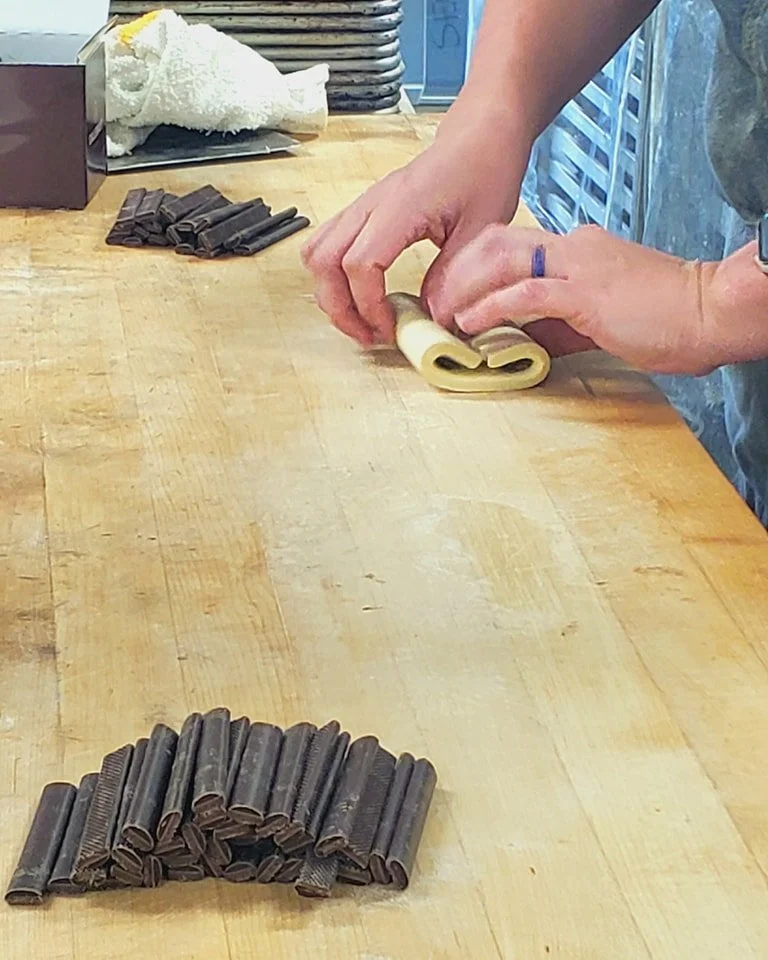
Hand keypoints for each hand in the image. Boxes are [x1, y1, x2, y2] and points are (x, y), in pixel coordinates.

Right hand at [301, 106, 531, 347]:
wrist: (479, 137)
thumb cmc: (484, 172)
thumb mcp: (482, 230)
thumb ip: (453, 276)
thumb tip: (431, 318)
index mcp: (399, 207)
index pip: (359, 265)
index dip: (368, 306)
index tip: (390, 329)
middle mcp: (371, 205)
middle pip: (324, 263)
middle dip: (340, 308)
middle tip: (370, 335)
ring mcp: (362, 206)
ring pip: (317, 254)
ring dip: (331, 293)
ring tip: (362, 319)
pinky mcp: (364, 212)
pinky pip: (329, 245)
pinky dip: (335, 276)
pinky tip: (364, 293)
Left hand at [430, 222, 723, 374]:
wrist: (710, 312)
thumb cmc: (667, 317)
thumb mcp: (602, 320)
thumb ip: (561, 327)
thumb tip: (528, 344)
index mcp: (577, 249)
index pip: (512, 247)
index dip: (474, 269)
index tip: (452, 295)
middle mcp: (573, 247)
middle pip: (496, 242)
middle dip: (457, 270)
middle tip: (434, 302)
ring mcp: (579, 265)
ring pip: (502, 260)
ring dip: (464, 288)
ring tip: (442, 314)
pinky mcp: (585, 292)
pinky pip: (526, 293)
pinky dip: (491, 307)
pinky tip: (470, 322)